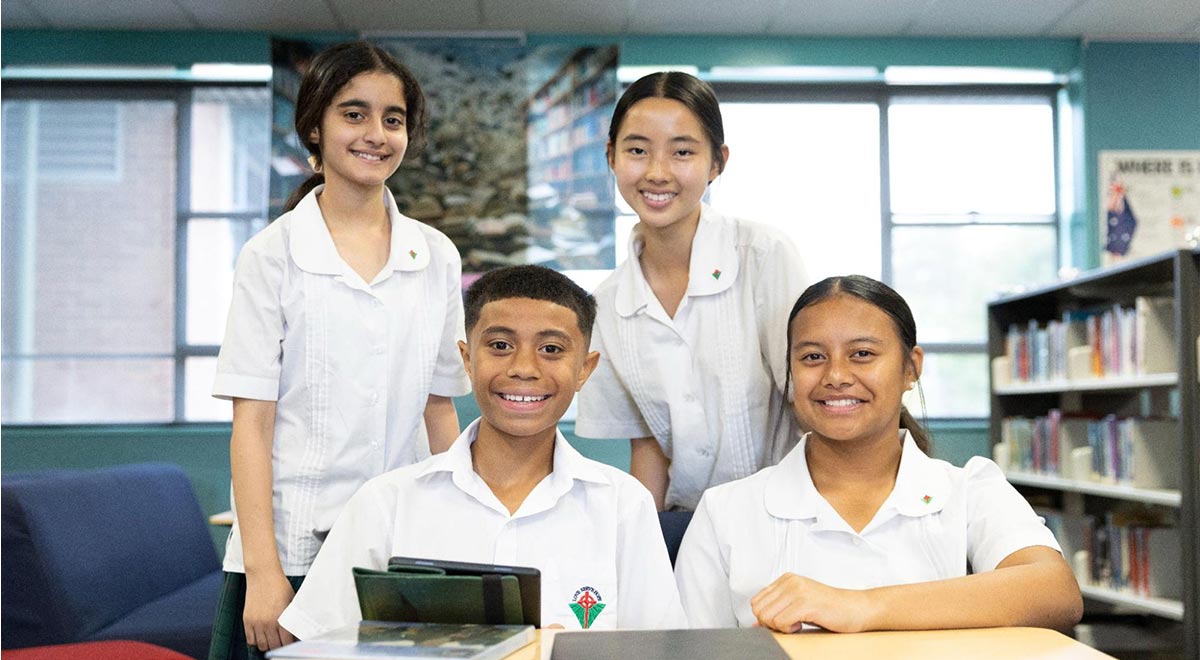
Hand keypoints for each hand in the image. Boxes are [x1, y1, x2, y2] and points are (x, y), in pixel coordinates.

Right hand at [244, 571, 296, 650]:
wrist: (263, 574)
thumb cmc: (280, 586)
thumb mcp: (292, 601)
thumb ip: (292, 617)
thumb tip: (297, 629)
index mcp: (280, 619)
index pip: (286, 643)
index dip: (290, 644)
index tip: (292, 642)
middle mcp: (267, 623)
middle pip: (274, 646)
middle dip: (280, 646)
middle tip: (283, 642)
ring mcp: (255, 623)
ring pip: (262, 645)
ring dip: (268, 645)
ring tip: (273, 640)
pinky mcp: (246, 620)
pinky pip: (250, 639)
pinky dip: (256, 641)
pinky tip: (262, 636)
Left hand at [750, 573, 871, 633]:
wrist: (857, 608)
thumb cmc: (830, 609)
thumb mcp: (799, 605)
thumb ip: (778, 610)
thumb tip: (755, 626)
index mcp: (786, 579)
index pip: (756, 601)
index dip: (765, 617)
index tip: (781, 622)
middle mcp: (789, 581)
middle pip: (758, 609)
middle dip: (770, 624)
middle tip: (788, 625)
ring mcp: (797, 591)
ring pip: (767, 617)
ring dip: (780, 627)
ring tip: (797, 624)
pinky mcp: (804, 603)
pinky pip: (780, 622)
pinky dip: (789, 629)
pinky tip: (802, 625)